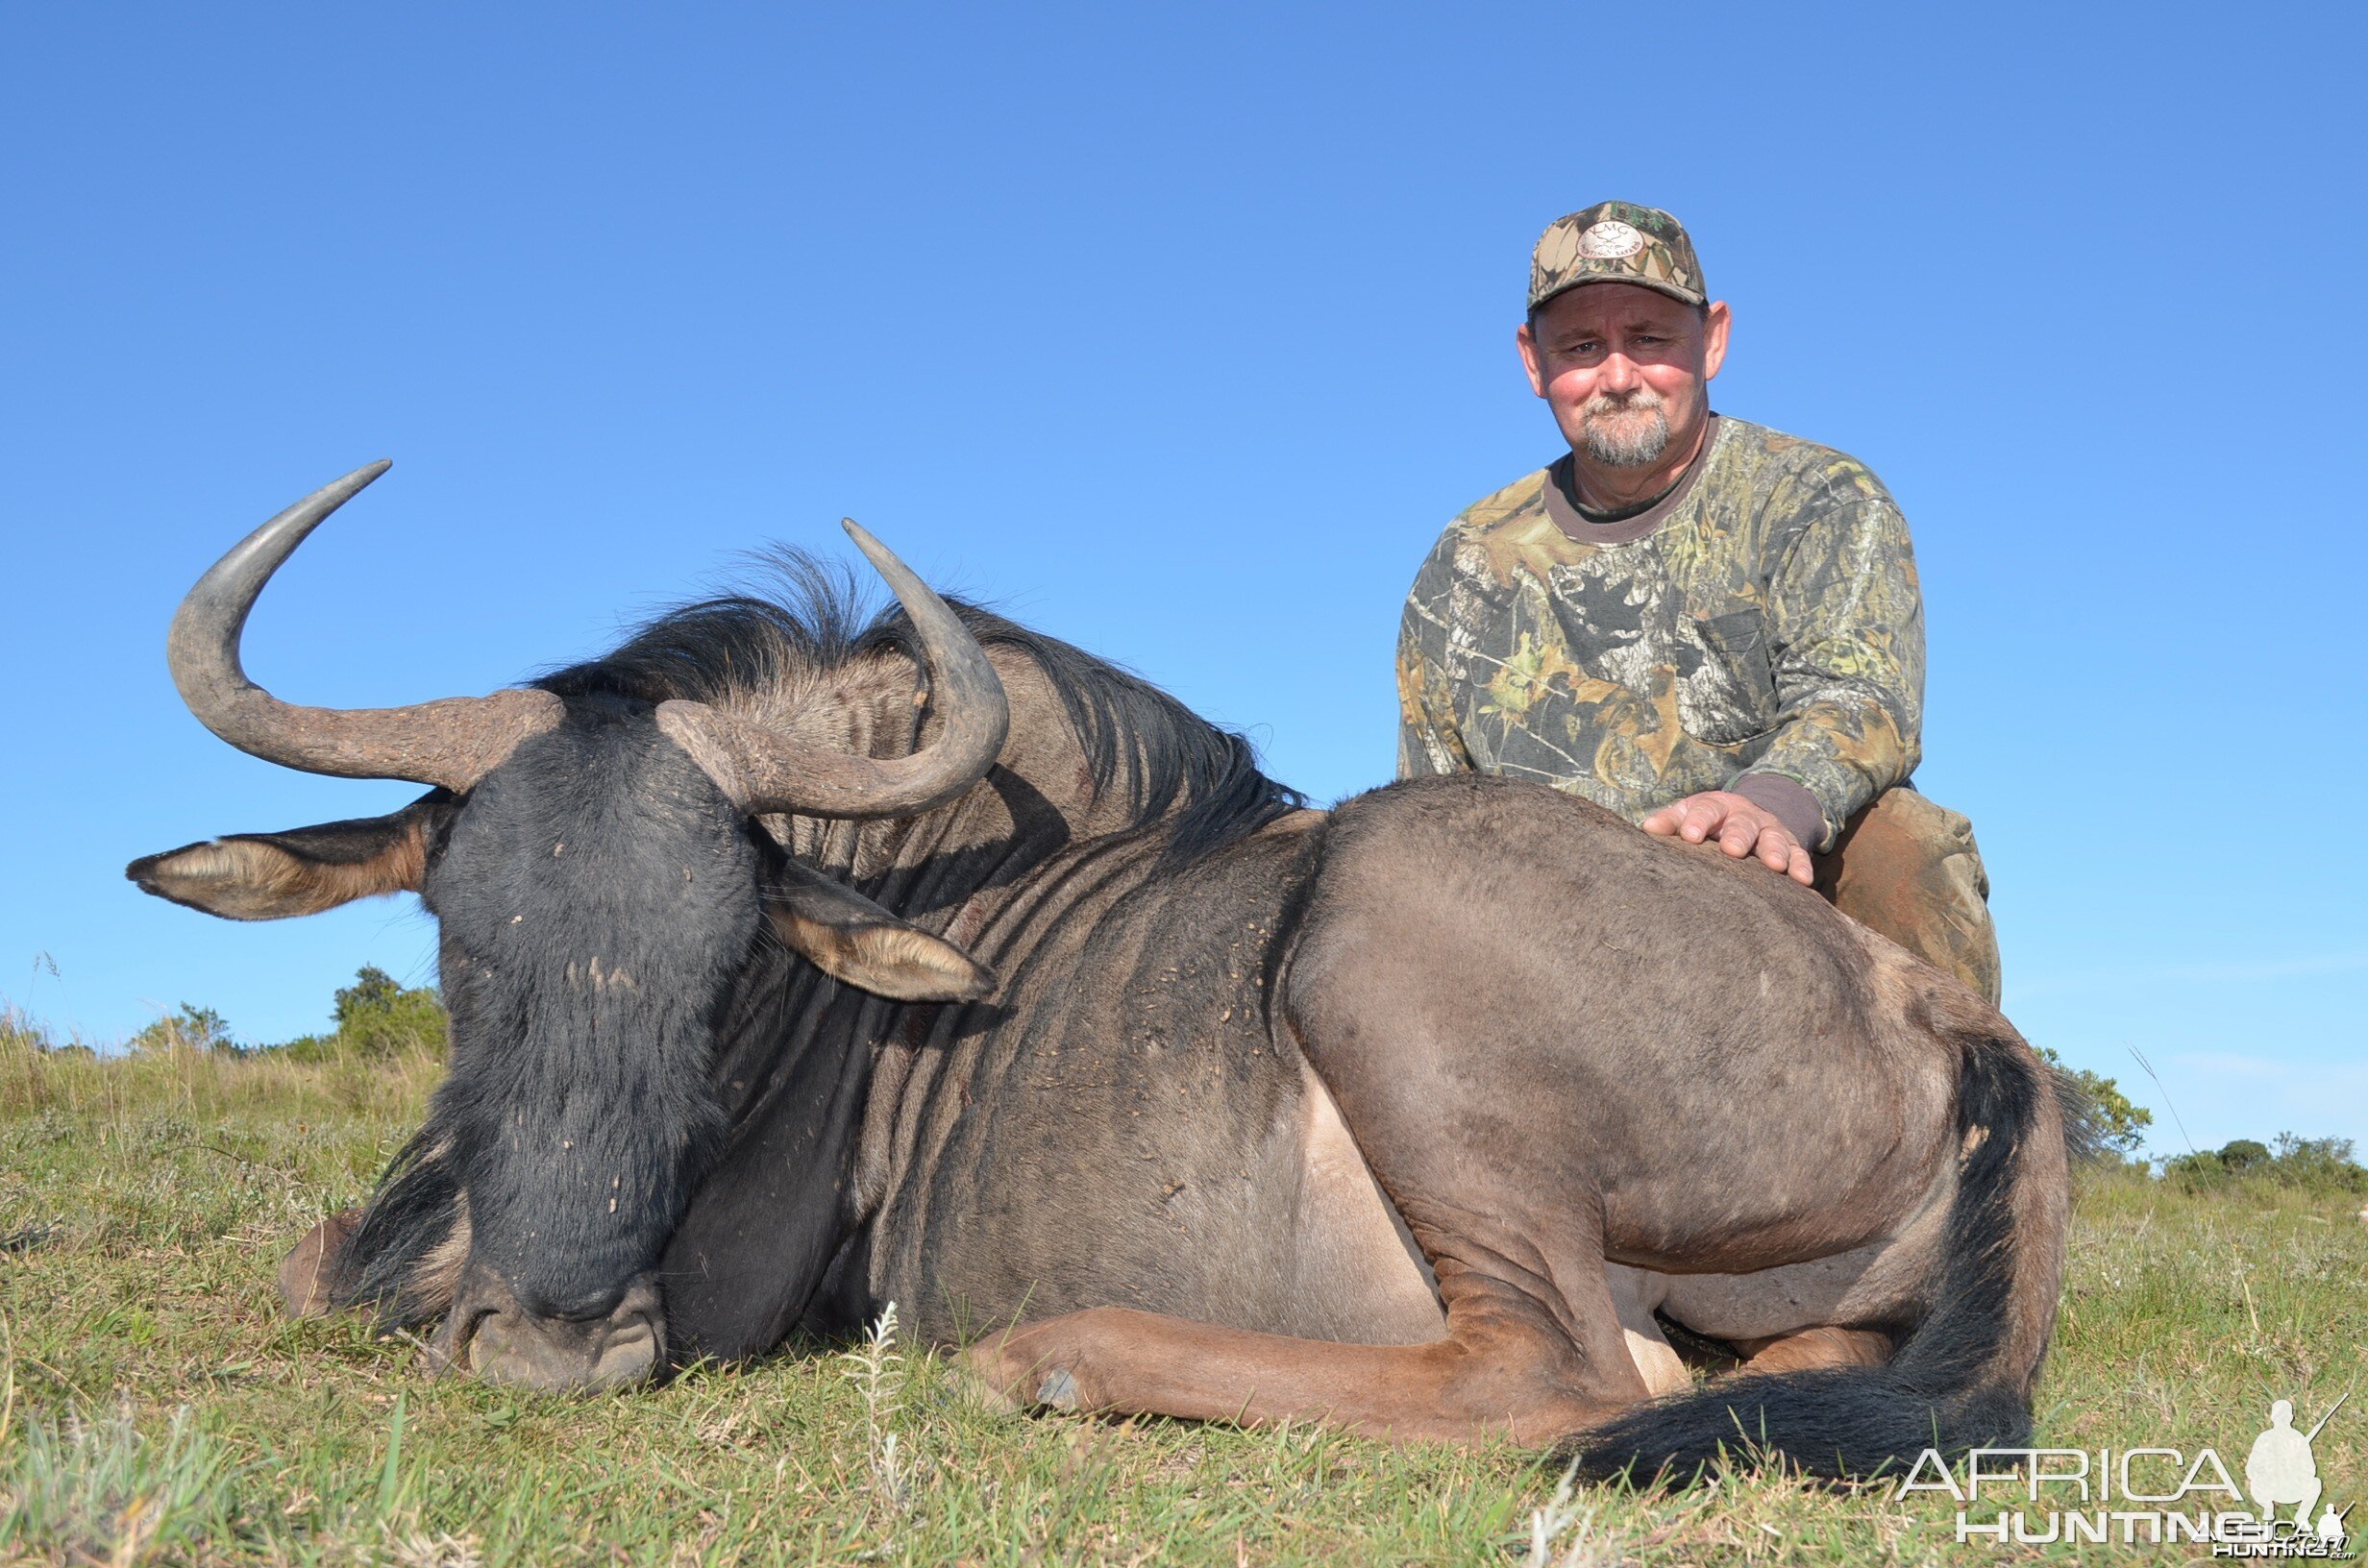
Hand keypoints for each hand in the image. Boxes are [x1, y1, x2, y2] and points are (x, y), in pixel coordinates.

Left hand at [1640, 790, 1813, 884]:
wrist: (1744, 814)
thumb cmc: (1706, 822)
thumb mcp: (1687, 816)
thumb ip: (1670, 822)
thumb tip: (1648, 829)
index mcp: (1716, 807)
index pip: (1706, 810)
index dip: (1698, 822)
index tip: (1690, 836)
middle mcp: (1745, 815)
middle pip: (1743, 823)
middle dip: (1738, 835)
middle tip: (1732, 850)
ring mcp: (1770, 830)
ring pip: (1774, 838)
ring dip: (1774, 851)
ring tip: (1774, 866)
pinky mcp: (1789, 846)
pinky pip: (1798, 854)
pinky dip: (1801, 866)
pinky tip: (1802, 880)